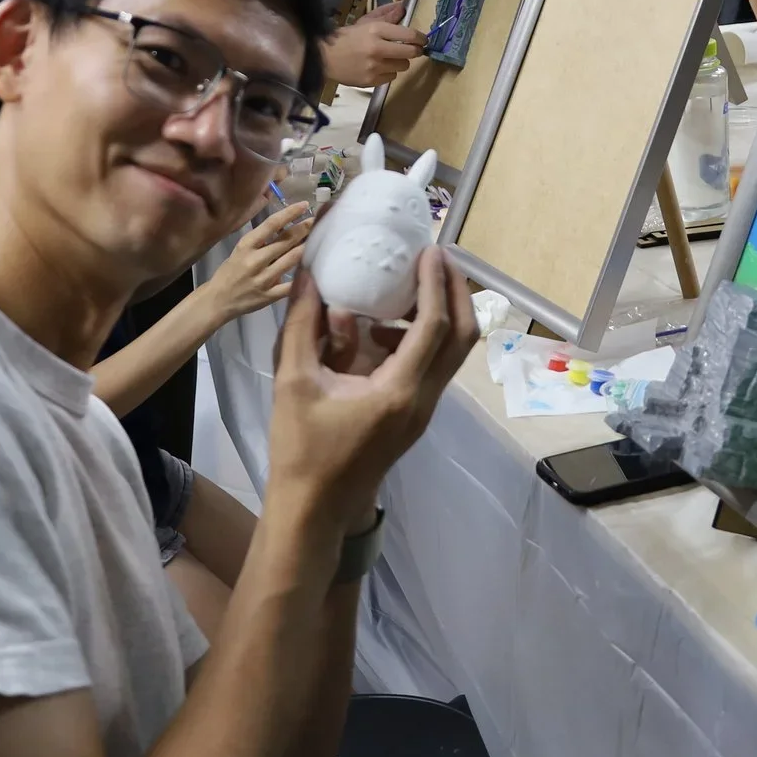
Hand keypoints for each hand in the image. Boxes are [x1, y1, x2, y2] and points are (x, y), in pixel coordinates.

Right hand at [196, 201, 310, 322]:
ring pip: (291, 259)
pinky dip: (303, 276)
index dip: (290, 213)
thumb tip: (289, 227)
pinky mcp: (269, 296)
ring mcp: (262, 279)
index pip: (271, 224)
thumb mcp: (242, 250)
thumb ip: (263, 241)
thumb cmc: (231, 271)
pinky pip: (290, 285)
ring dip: (307, 247)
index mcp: (246, 245)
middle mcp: (255, 260)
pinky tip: (315, 268)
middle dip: (304, 229)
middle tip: (318, 221)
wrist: (218, 300)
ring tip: (319, 239)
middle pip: (285, 240)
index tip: (304, 205)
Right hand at [266, 247, 476, 534]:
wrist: (314, 507)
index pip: (434, 326)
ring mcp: (423, 411)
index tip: (428, 249)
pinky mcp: (415, 416)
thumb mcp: (293, 381)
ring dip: (442, 314)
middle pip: (463, 337)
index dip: (436, 283)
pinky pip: (434, 368)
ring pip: (453, 354)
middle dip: (456, 292)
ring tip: (410, 286)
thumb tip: (309, 277)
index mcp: (399, 391)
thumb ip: (302, 325)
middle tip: (436, 259)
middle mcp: (423, 400)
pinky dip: (424, 339)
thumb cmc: (300, 448)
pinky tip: (383, 330)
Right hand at [323, 5, 425, 88]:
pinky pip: (391, 77)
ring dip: (399, 61)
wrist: (324, 57)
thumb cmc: (345, 37)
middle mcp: (377, 48)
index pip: (409, 34)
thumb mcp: (365, 22)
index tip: (423, 40)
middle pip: (411, 52)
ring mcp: (375, 66)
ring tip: (389, 58)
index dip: (421, 38)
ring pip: (403, 66)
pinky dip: (388, 72)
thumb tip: (403, 8)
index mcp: (376, 30)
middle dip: (416, 51)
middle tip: (413, 50)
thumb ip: (386, 15)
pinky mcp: (371, 80)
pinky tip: (378, 67)